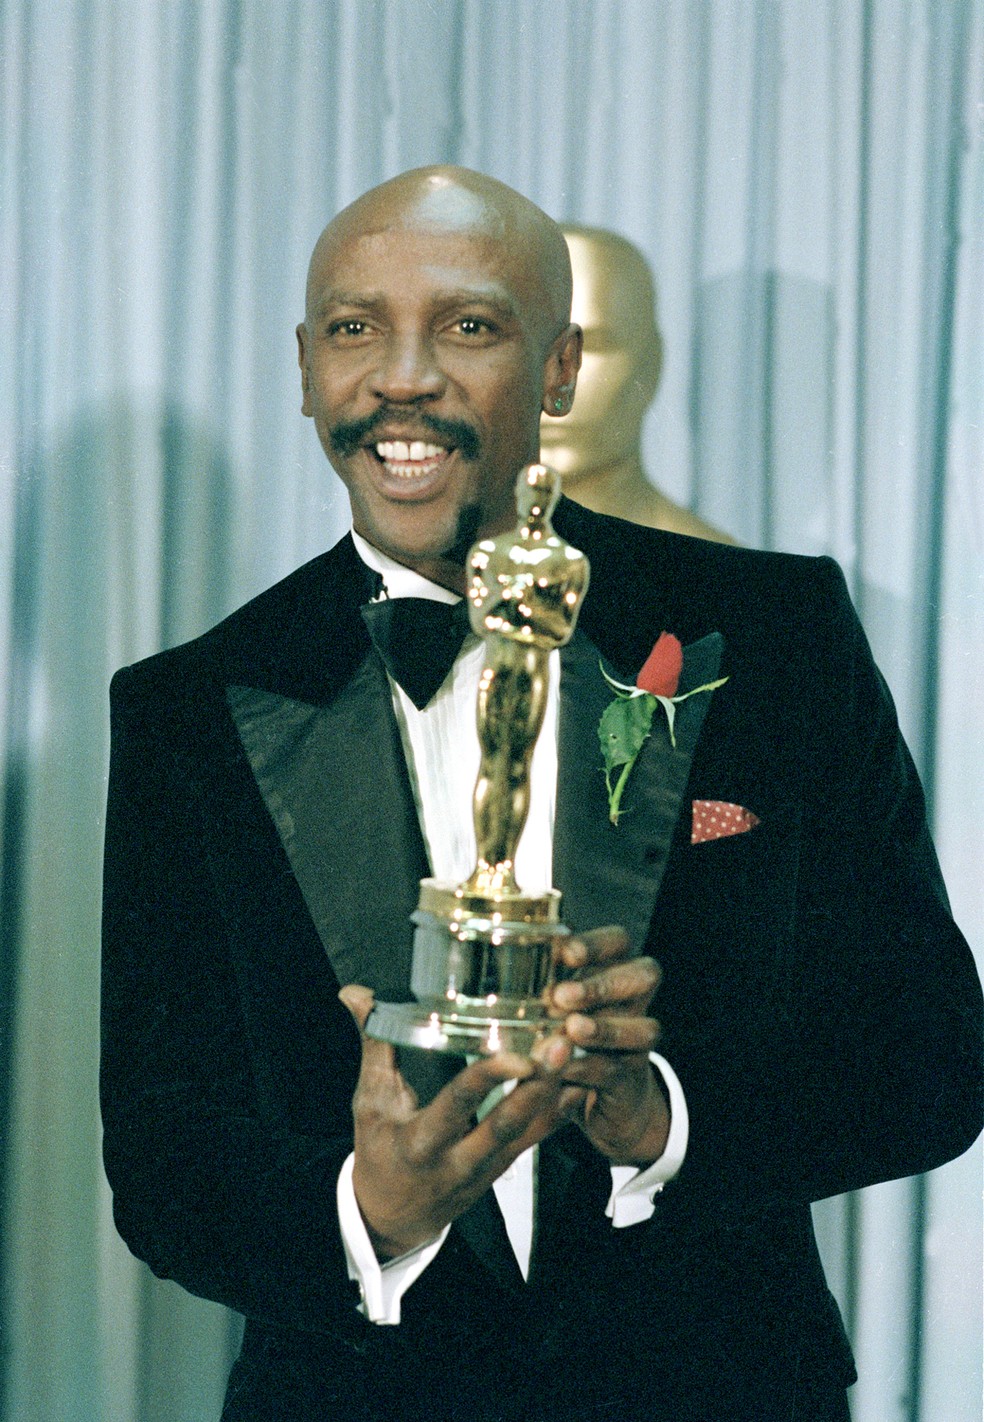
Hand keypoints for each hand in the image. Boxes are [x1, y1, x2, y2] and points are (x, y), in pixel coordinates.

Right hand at [339, 985, 567, 1259]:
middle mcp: (459, 1160)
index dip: (488, 1080)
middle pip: (507, 1125)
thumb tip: (355, 993)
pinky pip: (537, 1139)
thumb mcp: (370, 1101)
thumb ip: (374, 1044)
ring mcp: (487, 1169)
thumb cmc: (380, 1153)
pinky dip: (559, 1109)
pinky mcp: (505, 1168)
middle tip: (560, 1045)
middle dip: (537, 1086)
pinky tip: (581, 1078)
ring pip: (529, 1131)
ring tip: (574, 1050)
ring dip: (554, 1092)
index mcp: (422, 1141)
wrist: (395, 1217)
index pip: (458, 1106)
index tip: (516, 1054)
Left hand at [542, 927, 668, 1166]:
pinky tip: (564, 1070)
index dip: (596, 944)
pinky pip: (618, 1071)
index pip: (618, 942)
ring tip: (572, 1030)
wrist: (597, 1096)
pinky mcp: (630, 1079)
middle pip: (645, 976)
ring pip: (644, 1028)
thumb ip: (538, 981)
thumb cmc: (562, 1033)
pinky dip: (590, 1069)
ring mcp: (637, 1041)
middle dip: (603, 984)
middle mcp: (632, 1001)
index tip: (564, 954)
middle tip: (562, 996)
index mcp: (611, 970)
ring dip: (605, 1028)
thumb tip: (498, 958)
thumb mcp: (550, 1002)